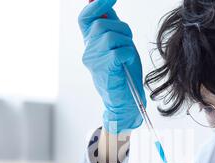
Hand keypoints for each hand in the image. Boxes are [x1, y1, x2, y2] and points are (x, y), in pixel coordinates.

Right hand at [79, 0, 145, 133]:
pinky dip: (128, 54)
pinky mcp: (104, 70)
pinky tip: (127, 63)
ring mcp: (94, 60)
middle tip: (128, 42)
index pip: (86, 18)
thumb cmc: (124, 74)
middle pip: (102, 25)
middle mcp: (88, 50)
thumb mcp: (119, 45)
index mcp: (90, 43)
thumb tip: (108, 5)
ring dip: (126, 43)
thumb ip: (113, 27)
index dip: (96, 5)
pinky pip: (119, 50)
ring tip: (128, 56)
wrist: (125, 102)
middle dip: (122, 29)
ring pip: (111, 36)